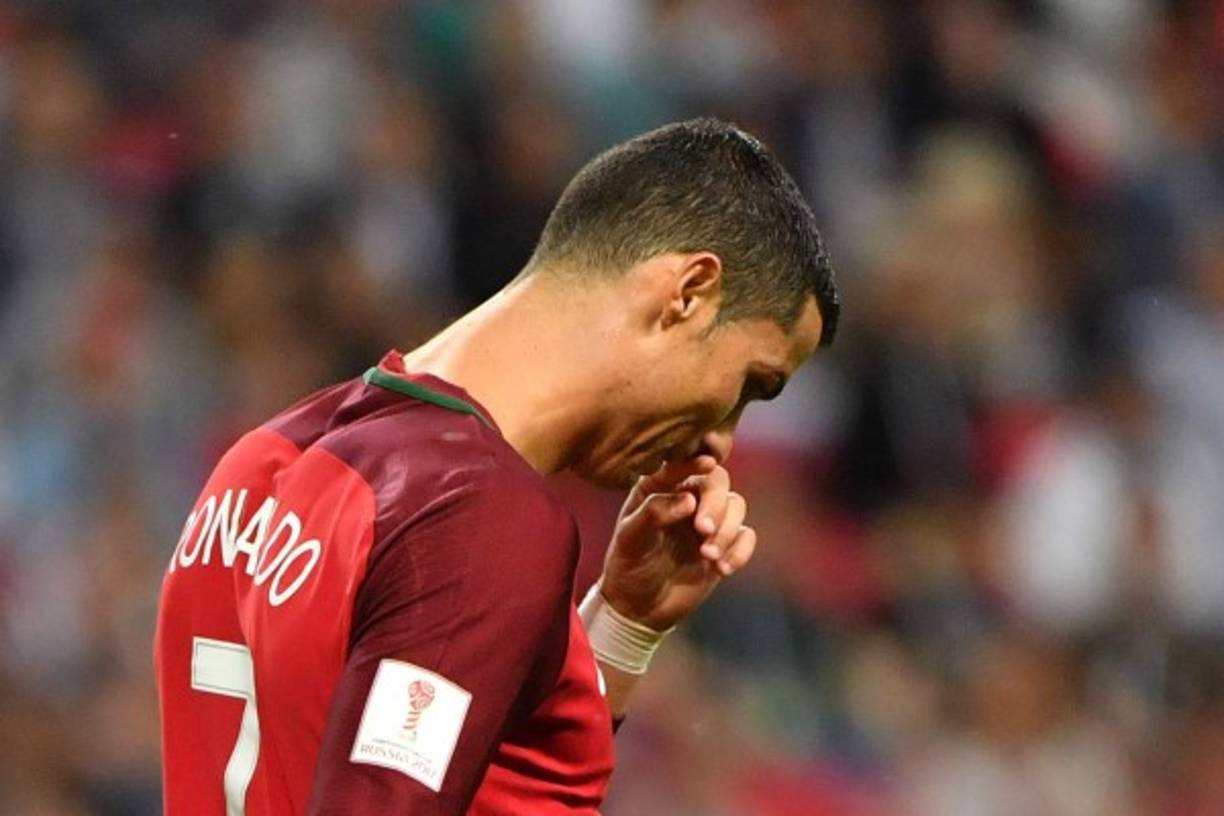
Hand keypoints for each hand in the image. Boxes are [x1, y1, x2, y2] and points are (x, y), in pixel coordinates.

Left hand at [598, 455, 756, 631]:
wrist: (641, 606)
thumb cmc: (629, 564)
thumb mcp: (631, 538)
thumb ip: (654, 513)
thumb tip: (688, 499)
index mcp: (660, 486)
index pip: (682, 463)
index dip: (695, 461)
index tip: (706, 463)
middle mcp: (687, 496)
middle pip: (717, 481)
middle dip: (715, 504)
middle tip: (703, 529)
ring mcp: (708, 519)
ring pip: (736, 505)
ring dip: (728, 529)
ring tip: (708, 555)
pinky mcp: (724, 543)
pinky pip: (746, 536)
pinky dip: (740, 550)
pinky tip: (722, 569)